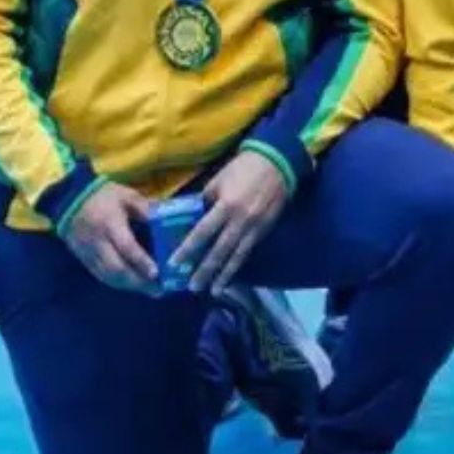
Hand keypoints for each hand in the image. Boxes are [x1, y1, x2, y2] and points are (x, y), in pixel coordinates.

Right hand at [60, 182, 159, 292]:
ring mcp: (88, 253)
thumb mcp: (127, 196)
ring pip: (107, 276)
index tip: (156, 273)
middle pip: (116, 268)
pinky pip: (100, 275)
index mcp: (110, 224)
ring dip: (128, 286)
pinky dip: (116, 283)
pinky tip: (131, 286)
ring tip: (149, 291)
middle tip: (158, 290)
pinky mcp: (83, 259)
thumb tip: (167, 219)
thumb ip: (146, 209)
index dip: (141, 261)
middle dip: (137, 281)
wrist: (68, 200)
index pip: (126, 247)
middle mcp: (98, 242)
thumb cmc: (103, 196)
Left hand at [170, 150, 290, 294]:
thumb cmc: (243, 168)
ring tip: (213, 291)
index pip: (203, 233)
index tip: (175, 264)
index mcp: (226, 206)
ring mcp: (255, 227)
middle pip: (220, 250)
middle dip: (205, 270)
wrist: (278, 163)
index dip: (188, 249)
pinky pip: (248, 251)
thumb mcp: (218, 181)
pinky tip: (230, 276)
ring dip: (223, 275)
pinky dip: (238, 265)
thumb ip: (205, 201)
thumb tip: (190, 218)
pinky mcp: (265, 229)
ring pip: (237, 256)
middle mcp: (241, 220)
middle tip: (192, 287)